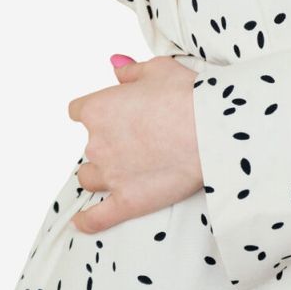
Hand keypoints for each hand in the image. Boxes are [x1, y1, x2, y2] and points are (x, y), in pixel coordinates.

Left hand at [67, 54, 202, 234]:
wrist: (211, 130)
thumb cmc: (188, 94)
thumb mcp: (158, 69)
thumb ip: (131, 71)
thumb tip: (115, 67)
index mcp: (99, 108)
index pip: (78, 111)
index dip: (97, 112)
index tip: (114, 114)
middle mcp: (97, 142)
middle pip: (88, 145)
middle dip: (107, 143)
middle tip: (139, 140)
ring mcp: (110, 174)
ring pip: (89, 177)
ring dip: (100, 174)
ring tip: (121, 172)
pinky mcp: (126, 202)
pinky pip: (96, 218)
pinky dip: (87, 221)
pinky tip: (82, 222)